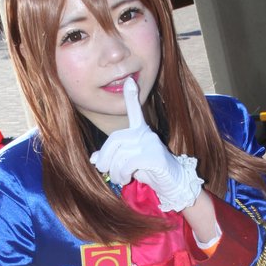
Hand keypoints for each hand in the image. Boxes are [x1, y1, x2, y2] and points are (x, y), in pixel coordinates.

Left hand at [89, 78, 202, 210]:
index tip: (129, 81)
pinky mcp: (154, 156)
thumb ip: (111, 158)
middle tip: (103, 169)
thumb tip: (94, 159)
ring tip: (119, 178)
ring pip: (120, 154)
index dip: (131, 96)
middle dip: (105, 157)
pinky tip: (126, 179)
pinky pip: (128, 163)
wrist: (171, 184)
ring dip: (114, 171)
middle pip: (115, 139)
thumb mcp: (126, 163)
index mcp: (140, 131)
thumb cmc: (148, 171)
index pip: (135, 111)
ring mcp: (151, 143)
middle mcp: (146, 133)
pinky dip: (122, 174)